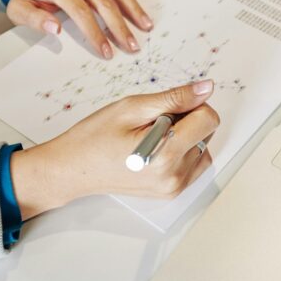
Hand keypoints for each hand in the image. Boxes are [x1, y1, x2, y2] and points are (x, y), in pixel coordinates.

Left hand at [7, 0, 154, 58]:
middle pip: (104, 2)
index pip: (81, 13)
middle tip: (132, 45)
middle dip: (120, 27)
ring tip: (146, 25)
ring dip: (134, 8)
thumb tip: (53, 29)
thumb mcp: (19, 9)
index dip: (96, 33)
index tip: (107, 51)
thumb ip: (33, 19)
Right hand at [10, 80, 219, 219]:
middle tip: (153, 123)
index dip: (192, 105)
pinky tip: (158, 149)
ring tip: (153, 137)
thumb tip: (206, 88)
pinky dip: (183, 151)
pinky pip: (194, 164)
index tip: (169, 106)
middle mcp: (174, 176)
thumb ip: (175, 98)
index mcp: (166, 155)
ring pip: (202, 147)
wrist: (72, 169)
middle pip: (207, 133)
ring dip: (186, 136)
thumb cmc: (94, 138)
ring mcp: (173, 187)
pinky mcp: (171, 192)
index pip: (208, 119)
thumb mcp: (133, 108)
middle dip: (187, 120)